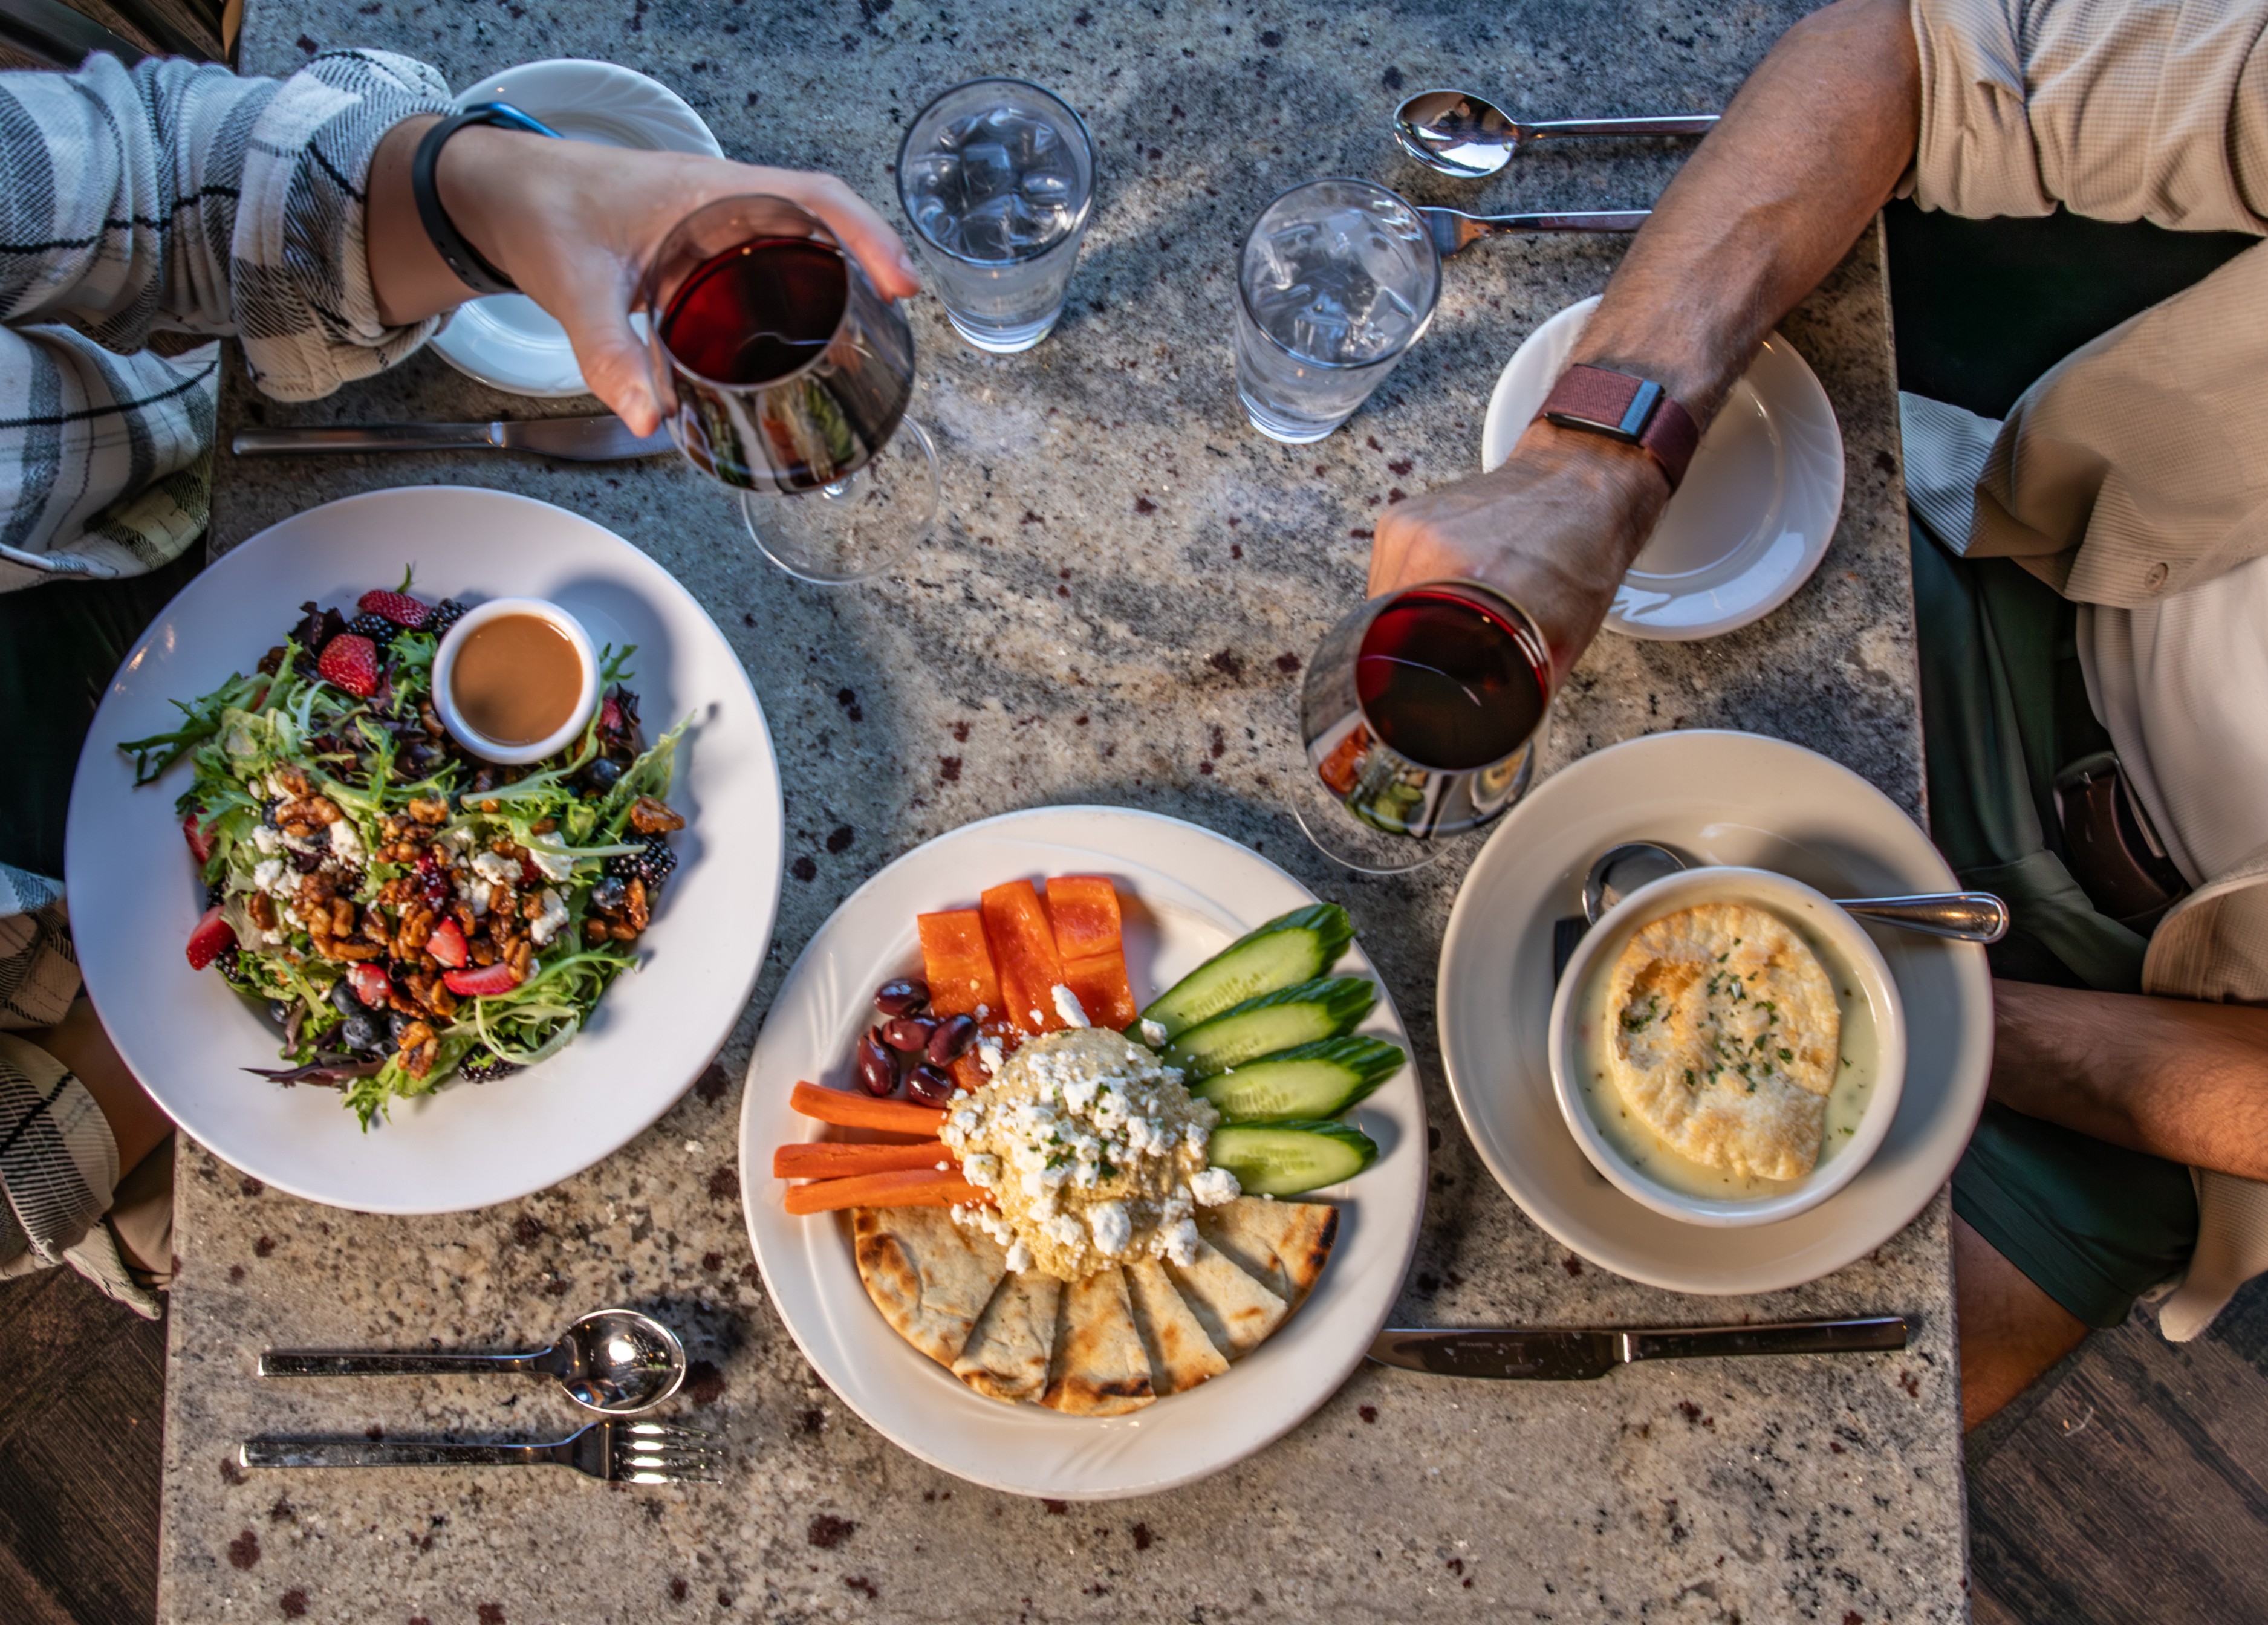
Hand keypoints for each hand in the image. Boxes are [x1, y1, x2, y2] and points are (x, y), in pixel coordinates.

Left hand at [371, 122, 920, 435]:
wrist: (503, 194)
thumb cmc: (541, 215)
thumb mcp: (574, 285)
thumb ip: (608, 352)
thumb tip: (649, 419)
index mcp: (710, 193)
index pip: (813, 197)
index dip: (868, 237)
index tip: (900, 285)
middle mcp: (726, 201)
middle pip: (823, 224)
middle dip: (867, 271)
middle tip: (893, 330)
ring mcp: (719, 224)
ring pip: (799, 245)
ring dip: (835, 287)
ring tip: (860, 346)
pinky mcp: (705, 248)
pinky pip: (770, 262)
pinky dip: (797, 295)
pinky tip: (801, 342)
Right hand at [1367, 422, 1667, 681]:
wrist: (1581, 475)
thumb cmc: (1584, 550)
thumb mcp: (1568, 636)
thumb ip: (1529, 687)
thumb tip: (1498, 734)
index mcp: (1478, 585)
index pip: (1406, 664)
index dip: (1403, 692)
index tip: (1408, 705)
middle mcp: (1434, 553)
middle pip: (1385, 637)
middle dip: (1402, 660)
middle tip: (1430, 670)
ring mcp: (1412, 531)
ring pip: (1379, 604)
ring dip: (1399, 622)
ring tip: (1439, 623)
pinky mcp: (1400, 517)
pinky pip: (1384, 572)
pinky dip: (1404, 589)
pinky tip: (1439, 586)